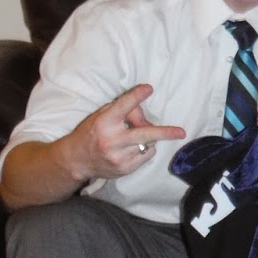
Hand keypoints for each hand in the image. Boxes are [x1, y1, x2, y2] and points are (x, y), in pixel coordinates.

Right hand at [66, 85, 186, 181]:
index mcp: (104, 123)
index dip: (136, 96)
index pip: (122, 106)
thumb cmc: (92, 132)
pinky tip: (131, 148)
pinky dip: (144, 149)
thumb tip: (147, 117)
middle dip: (165, 132)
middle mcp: (111, 140)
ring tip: (133, 137)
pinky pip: (146, 155)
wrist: (76, 160)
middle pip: (144, 134)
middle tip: (181, 132)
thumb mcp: (102, 116)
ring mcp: (118, 157)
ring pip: (148, 144)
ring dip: (148, 138)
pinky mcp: (124, 169)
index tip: (148, 88)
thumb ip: (123, 112)